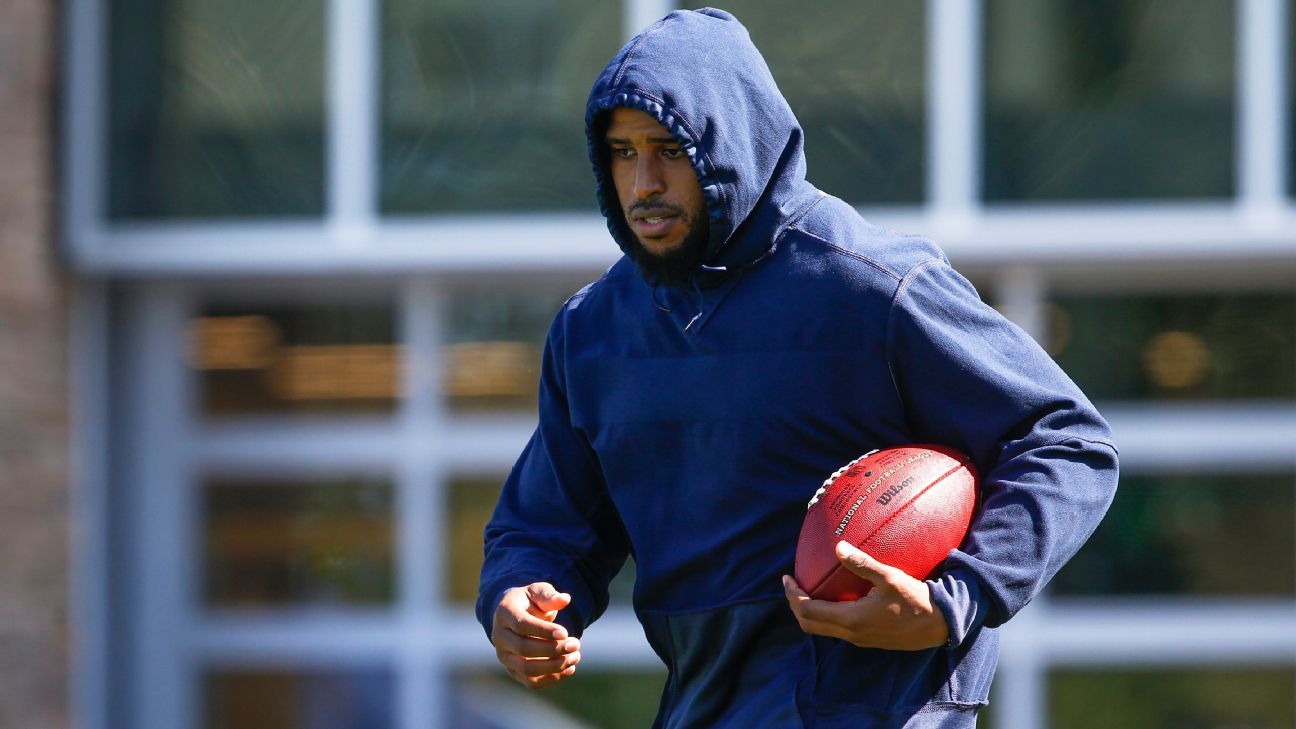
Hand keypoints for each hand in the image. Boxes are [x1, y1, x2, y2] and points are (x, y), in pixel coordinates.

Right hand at [491, 582, 581, 688]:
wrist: (515, 617)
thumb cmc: (529, 602)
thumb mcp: (538, 592)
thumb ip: (549, 596)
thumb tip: (565, 599)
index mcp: (504, 613)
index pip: (521, 625)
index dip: (543, 631)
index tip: (565, 633)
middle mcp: (500, 637)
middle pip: (523, 648)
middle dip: (552, 649)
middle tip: (576, 644)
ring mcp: (505, 656)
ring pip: (526, 669)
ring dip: (554, 666)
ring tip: (575, 657)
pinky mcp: (513, 671)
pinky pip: (531, 682)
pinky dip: (551, 679)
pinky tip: (570, 669)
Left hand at [783, 541, 949, 650]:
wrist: (940, 624)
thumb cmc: (916, 600)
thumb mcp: (890, 577)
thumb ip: (862, 563)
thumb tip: (838, 546)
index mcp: (852, 619)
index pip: (808, 611)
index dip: (792, 596)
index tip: (786, 578)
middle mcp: (851, 634)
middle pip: (809, 625)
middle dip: (795, 605)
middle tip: (792, 584)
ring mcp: (859, 639)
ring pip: (822, 629)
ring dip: (809, 611)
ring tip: (807, 589)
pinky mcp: (868, 639)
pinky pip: (836, 629)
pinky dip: (825, 615)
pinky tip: (832, 597)